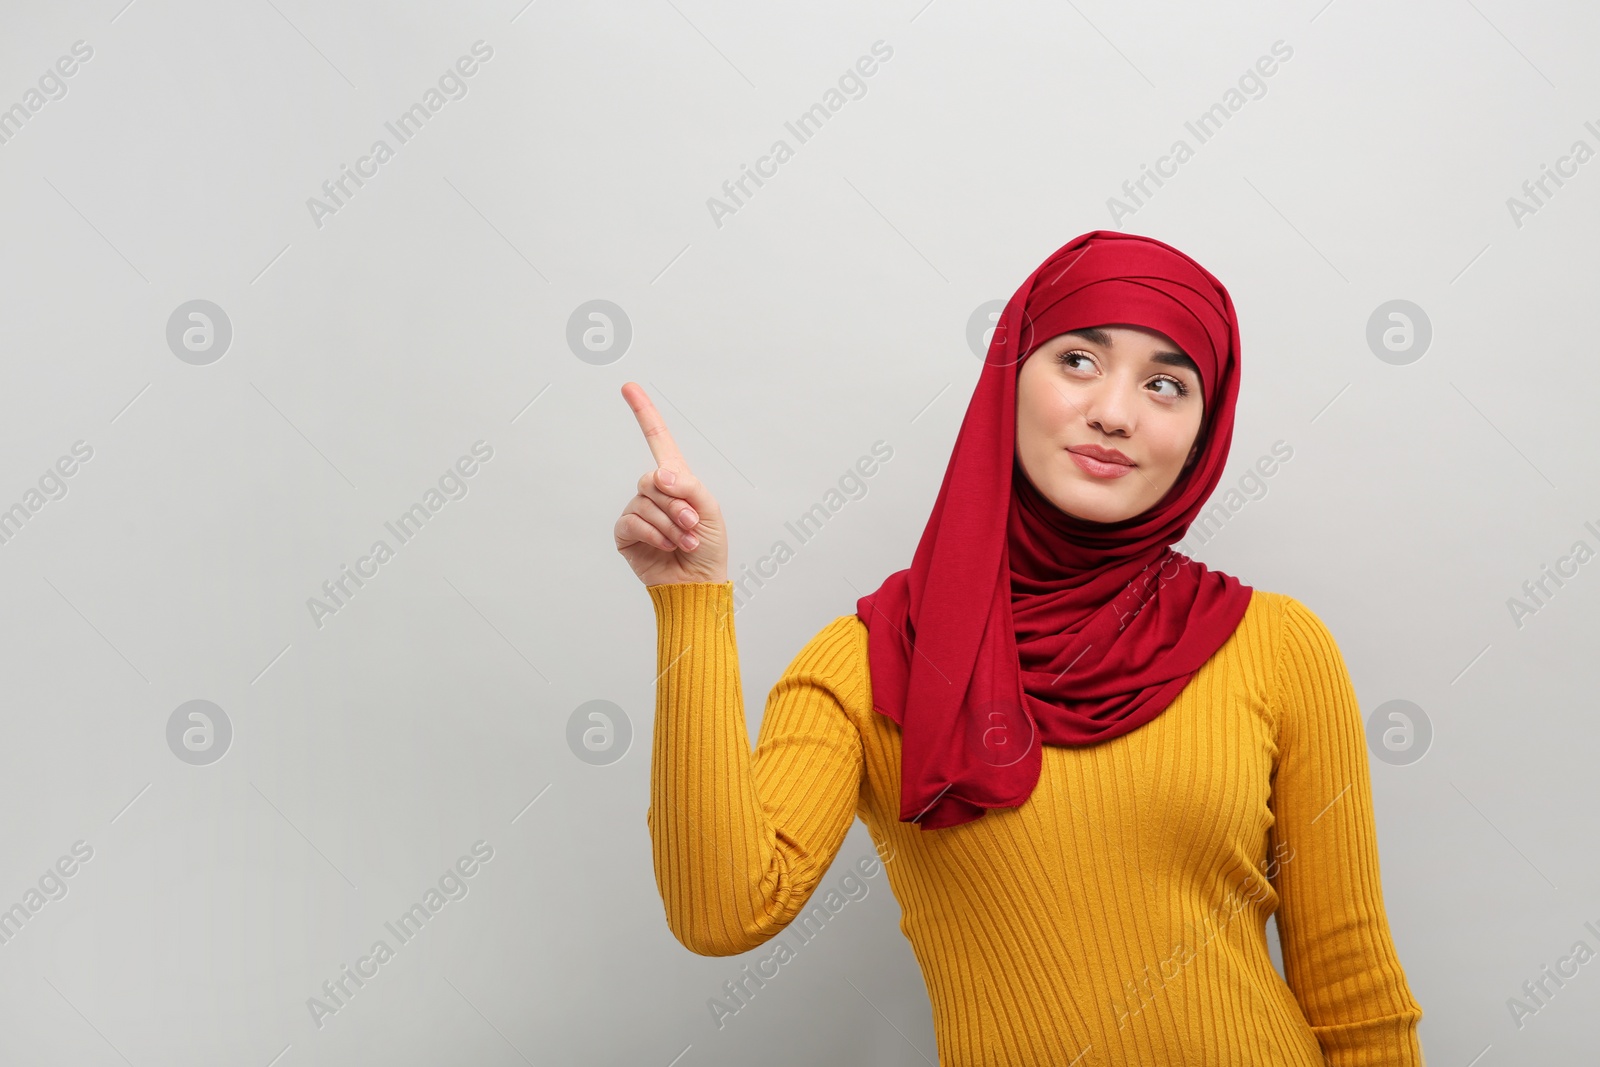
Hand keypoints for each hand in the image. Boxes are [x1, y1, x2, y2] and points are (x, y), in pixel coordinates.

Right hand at [615, 382, 728, 586]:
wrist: (697, 583)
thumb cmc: (709, 546)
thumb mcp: (709, 510)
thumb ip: (688, 486)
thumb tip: (659, 474)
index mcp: (676, 480)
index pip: (657, 440)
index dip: (644, 413)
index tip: (629, 387)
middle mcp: (654, 492)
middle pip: (652, 479)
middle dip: (676, 504)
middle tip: (692, 524)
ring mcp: (638, 511)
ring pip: (645, 503)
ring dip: (669, 525)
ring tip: (685, 541)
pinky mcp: (626, 534)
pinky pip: (632, 522)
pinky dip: (652, 534)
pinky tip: (665, 546)